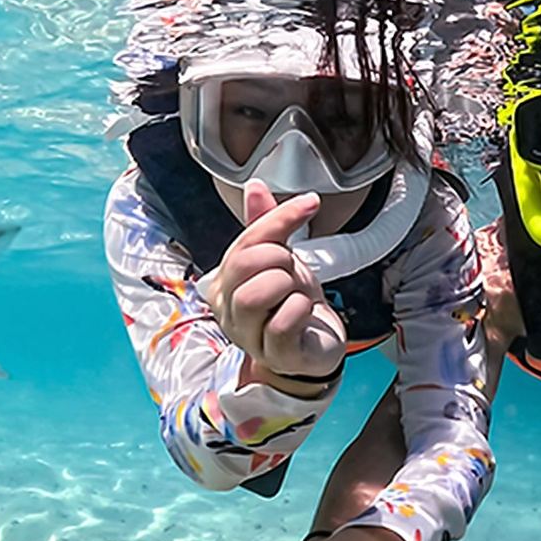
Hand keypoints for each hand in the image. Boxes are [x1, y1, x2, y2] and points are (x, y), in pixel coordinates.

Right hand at [205, 179, 345, 384]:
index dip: (280, 219)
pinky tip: (305, 312)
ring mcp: (248, 336)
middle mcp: (227, 310)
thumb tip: (254, 185)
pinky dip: (300, 310)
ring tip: (295, 293)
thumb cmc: (291, 303)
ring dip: (288, 285)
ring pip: (255, 294)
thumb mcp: (279, 258)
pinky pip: (281, 323)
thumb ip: (266, 225)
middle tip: (294, 271)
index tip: (310, 204)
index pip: (244, 241)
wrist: (316, 344)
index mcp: (223, 282)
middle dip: (280, 259)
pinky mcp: (275, 355)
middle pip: (244, 265)